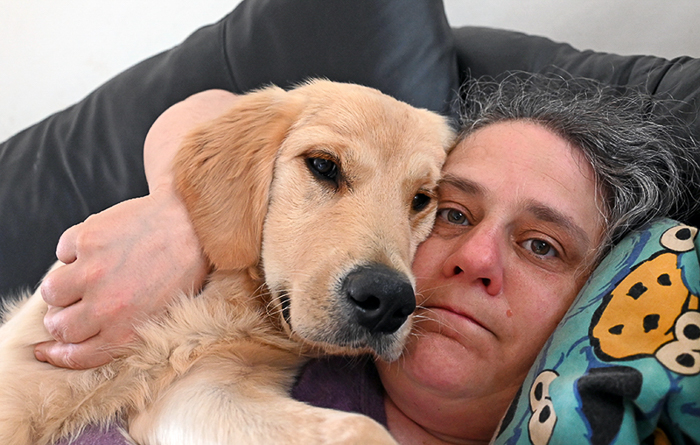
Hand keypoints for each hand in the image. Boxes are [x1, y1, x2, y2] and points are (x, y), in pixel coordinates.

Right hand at [35, 188, 207, 368]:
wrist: (196, 226)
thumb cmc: (182, 270)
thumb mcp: (161, 314)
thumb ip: (123, 331)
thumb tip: (78, 341)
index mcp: (126, 332)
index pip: (77, 356)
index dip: (57, 354)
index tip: (47, 349)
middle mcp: (106, 308)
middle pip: (58, 326)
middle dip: (61, 317)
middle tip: (75, 302)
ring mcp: (93, 273)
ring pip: (50, 291)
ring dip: (63, 283)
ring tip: (86, 272)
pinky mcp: (87, 240)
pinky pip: (63, 252)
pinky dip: (76, 248)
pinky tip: (103, 244)